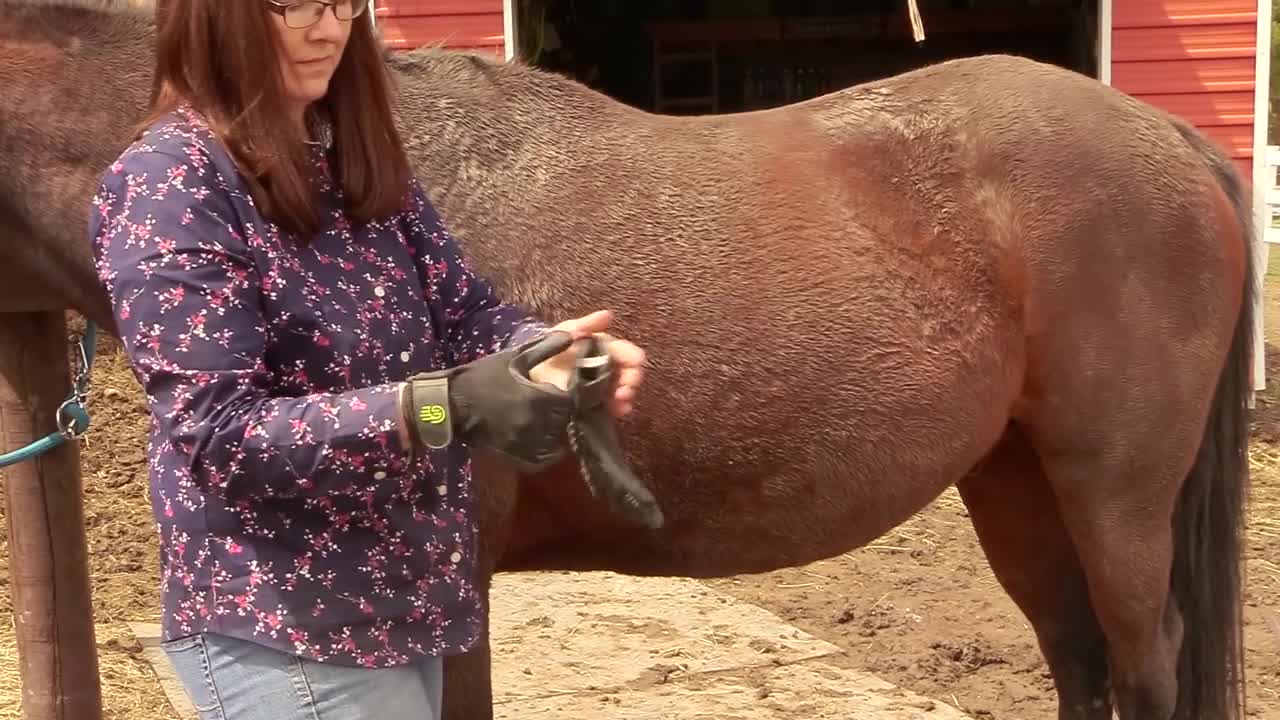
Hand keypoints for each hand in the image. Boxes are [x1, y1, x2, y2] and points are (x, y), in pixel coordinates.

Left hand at [529, 310, 645, 417]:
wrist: (529, 375)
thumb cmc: (549, 350)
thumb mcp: (566, 331)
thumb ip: (587, 324)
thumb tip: (609, 315)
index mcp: (604, 349)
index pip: (625, 352)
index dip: (632, 356)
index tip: (635, 361)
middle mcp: (607, 368)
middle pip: (628, 373)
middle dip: (632, 378)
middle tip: (628, 384)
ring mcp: (602, 388)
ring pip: (623, 391)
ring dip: (626, 394)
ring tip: (621, 398)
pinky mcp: (594, 405)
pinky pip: (611, 407)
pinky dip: (619, 408)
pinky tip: (619, 409)